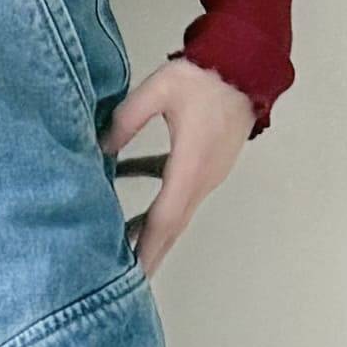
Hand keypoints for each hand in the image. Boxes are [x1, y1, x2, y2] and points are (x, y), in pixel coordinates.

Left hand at [104, 55, 256, 276]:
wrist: (246, 64)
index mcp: (191, 165)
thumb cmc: (205, 76)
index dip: (145, 247)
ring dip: (155, 234)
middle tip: (129, 282)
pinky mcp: (211, 165)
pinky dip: (163, 211)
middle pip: (173, 226)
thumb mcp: (157, 91)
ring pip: (179, 213)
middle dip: (151, 254)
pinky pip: (184, 196)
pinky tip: (141, 213)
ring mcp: (211, 174)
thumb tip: (100, 148)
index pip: (163, 218)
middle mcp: (204, 178)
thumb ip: (125, 120)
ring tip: (128, 253)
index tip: (133, 274)